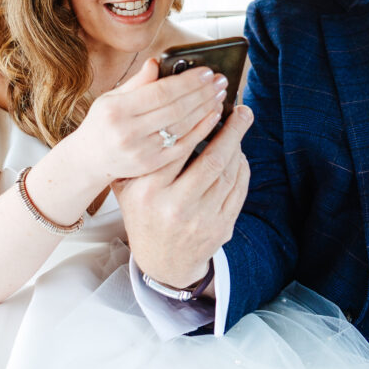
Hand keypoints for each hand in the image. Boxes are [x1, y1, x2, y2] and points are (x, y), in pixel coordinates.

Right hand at [61, 58, 226, 181]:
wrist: (89, 160)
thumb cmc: (102, 123)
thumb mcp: (111, 97)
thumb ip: (137, 82)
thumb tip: (158, 62)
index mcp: (116, 110)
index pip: (160, 92)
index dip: (188, 81)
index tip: (207, 72)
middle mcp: (128, 132)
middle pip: (175, 110)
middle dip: (202, 93)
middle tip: (221, 81)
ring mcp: (140, 152)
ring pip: (182, 128)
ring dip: (205, 109)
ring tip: (219, 95)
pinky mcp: (151, 166)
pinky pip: (183, 146)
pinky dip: (201, 130)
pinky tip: (212, 117)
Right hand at [114, 104, 252, 288]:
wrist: (162, 263)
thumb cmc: (143, 215)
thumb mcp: (127, 188)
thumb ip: (138, 156)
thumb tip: (159, 113)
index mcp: (148, 192)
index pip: (177, 149)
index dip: (198, 124)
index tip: (211, 105)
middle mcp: (175, 207)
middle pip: (212, 160)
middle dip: (231, 130)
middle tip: (241, 110)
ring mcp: (201, 220)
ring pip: (228, 173)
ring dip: (239, 146)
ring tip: (241, 125)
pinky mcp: (221, 228)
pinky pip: (238, 190)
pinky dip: (242, 168)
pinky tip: (240, 153)